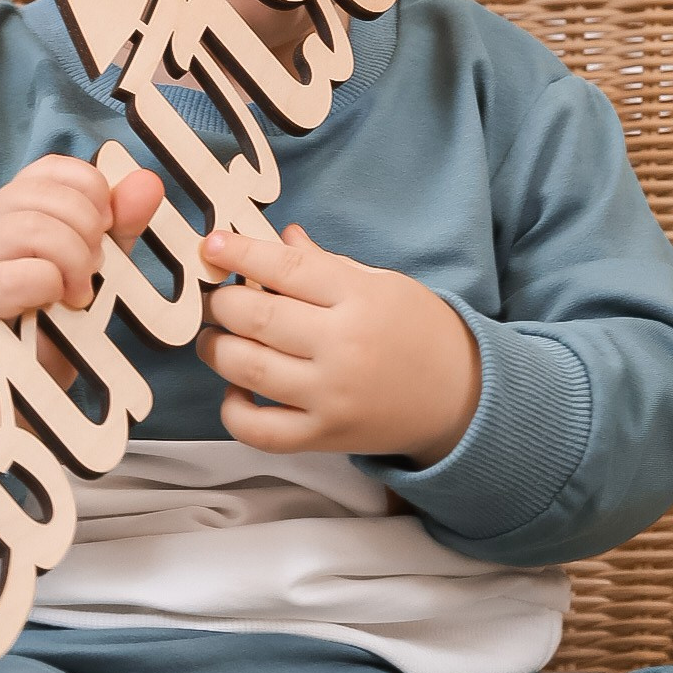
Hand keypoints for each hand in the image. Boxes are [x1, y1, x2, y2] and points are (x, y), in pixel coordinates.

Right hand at [0, 153, 164, 444]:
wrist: (12, 375)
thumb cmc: (54, 311)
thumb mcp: (95, 261)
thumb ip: (121, 224)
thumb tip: (149, 182)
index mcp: (20, 201)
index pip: (58, 168)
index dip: (94, 195)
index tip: (104, 232)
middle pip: (51, 196)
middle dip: (89, 234)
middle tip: (95, 270)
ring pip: (36, 230)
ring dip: (74, 262)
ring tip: (80, 293)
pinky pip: (20, 275)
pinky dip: (51, 287)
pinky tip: (58, 304)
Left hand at [195, 223, 480, 465]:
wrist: (462, 397)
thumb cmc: (418, 331)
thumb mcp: (381, 284)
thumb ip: (324, 264)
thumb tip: (279, 236)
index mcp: (359, 297)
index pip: (286, 268)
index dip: (240, 253)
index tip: (211, 246)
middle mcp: (342, 346)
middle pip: (256, 317)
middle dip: (221, 302)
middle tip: (214, 298)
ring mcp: (331, 395)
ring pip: (247, 368)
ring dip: (216, 348)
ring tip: (215, 337)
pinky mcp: (323, 436)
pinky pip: (258, 430)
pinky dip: (233, 409)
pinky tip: (236, 388)